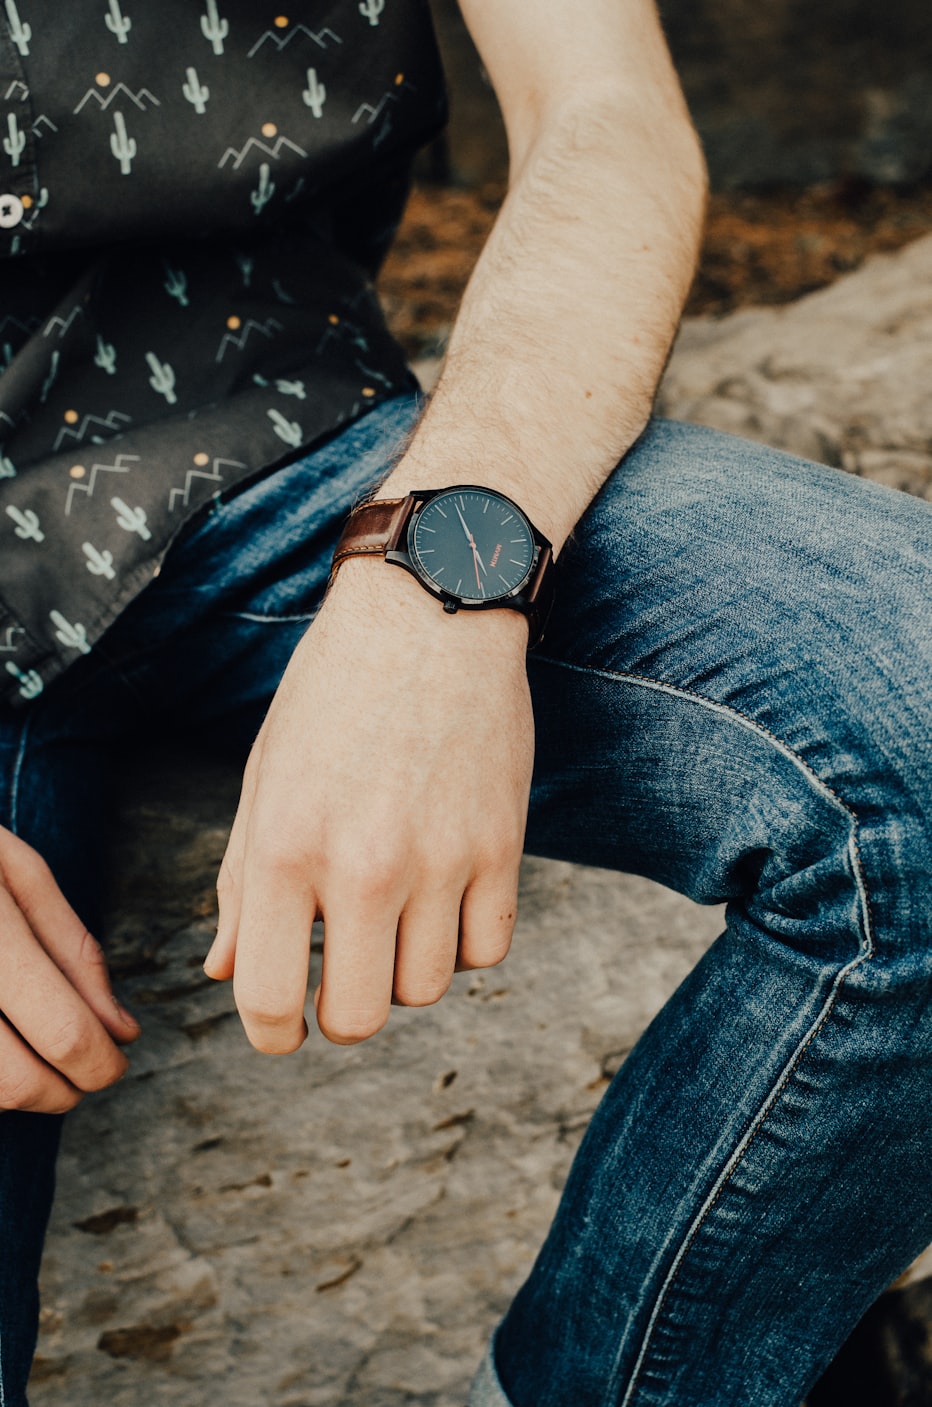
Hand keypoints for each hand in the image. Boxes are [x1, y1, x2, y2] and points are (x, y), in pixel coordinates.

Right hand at [0, 827, 139, 1112]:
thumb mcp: (16, 870)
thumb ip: (73, 949)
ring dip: (21, 1092)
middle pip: (16, 1082)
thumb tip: (121, 1031)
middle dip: (63, 1090)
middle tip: (82, 1071)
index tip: (114, 1060)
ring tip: (37, 1054)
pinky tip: (1, 1043)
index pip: (63, 1031)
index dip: (100, 1062)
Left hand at [206, 561, 532, 1049]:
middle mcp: (363, 864)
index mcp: (285, 847)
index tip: (282, 1030)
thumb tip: (225, 972)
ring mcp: (441, 859)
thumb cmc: (332, 692)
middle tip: (339, 979)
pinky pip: (487, 951)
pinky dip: (462, 944)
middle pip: (357, 1019)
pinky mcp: (502, 846)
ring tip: (394, 918)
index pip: (268, 999)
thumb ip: (239, 883)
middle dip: (340, 1015)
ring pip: (426, 989)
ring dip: (403, 971)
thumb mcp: (264, 777)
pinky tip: (443, 901)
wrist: (431, 613)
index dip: (270, 1035)